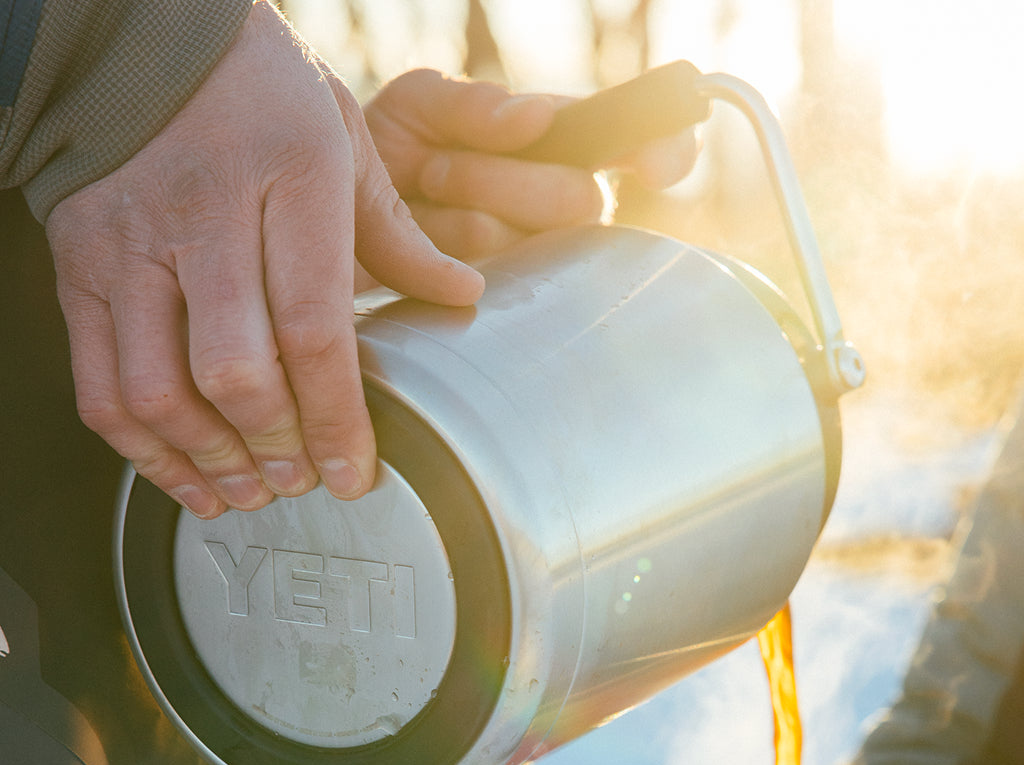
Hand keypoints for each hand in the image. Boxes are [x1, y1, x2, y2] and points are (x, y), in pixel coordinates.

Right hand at [45, 1, 483, 518]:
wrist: (140, 41)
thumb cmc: (260, 94)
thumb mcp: (345, 143)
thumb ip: (398, 233)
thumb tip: (461, 295)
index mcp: (289, 179)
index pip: (314, 330)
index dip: (337, 420)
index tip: (355, 474)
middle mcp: (201, 214)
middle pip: (235, 372)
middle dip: (276, 448)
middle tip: (305, 480)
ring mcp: (127, 245)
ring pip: (157, 390)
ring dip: (210, 461)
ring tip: (251, 490)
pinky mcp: (77, 270)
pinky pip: (98, 385)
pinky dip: (143, 449)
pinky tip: (186, 475)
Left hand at [361, 69, 698, 271]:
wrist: (327, 210)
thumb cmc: (385, 153)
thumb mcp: (420, 106)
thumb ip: (475, 106)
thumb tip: (537, 116)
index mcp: (555, 147)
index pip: (637, 145)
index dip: (662, 151)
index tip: (657, 168)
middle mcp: (553, 207)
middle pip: (577, 200)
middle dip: (501, 177)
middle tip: (439, 168)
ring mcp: (523, 259)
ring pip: (517, 237)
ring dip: (457, 206)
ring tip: (420, 195)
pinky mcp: (484, 304)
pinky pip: (477, 279)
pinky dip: (433, 246)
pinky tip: (415, 242)